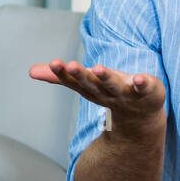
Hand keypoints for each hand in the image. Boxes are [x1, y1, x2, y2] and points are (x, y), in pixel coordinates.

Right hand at [29, 59, 165, 133]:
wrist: (141, 117)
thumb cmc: (110, 93)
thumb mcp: (86, 84)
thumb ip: (61, 77)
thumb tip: (31, 71)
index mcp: (91, 89)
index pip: (75, 81)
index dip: (65, 73)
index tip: (54, 63)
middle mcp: (106, 93)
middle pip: (92, 84)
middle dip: (81, 75)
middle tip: (70, 65)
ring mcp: (127, 95)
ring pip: (115, 86)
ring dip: (106, 78)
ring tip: (97, 68)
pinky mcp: (148, 92)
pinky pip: (145, 88)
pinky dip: (143, 83)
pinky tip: (141, 78)